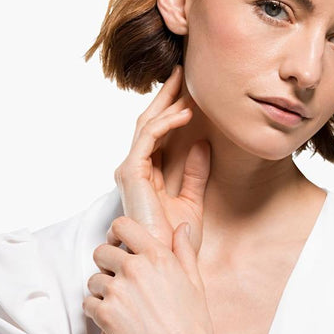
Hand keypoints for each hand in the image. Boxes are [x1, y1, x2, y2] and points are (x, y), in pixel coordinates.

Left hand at [83, 215, 234, 333]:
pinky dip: (96, 311)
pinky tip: (114, 321)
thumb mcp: (195, 283)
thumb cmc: (194, 325)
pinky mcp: (105, 315)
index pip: (123, 225)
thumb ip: (184, 251)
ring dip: (101, 291)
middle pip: (101, 252)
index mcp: (158, 256)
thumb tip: (182, 228)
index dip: (115, 233)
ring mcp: (118, 291)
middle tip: (119, 282)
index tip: (117, 244)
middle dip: (106, 265)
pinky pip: (88, 304)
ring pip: (92, 280)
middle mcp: (135, 268)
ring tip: (121, 307)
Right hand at [113, 64, 209, 252]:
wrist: (165, 262)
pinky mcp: (131, 172)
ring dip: (167, 102)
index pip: (158, 134)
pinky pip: (148, 138)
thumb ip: (195, 173)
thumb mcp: (192, 201)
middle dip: (166, 97)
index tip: (190, 91)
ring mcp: (131, 170)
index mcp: (147, 175)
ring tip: (186, 83)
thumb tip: (202, 145)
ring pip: (146, 125)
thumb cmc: (175, 240)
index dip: (172, 110)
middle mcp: (135, 169)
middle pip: (150, 123)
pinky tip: (185, 113)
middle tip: (183, 72)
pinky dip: (166, 123)